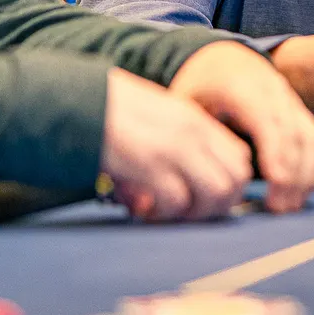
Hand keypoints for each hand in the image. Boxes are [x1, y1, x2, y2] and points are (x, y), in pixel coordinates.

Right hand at [100, 67, 253, 221]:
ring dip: (193, 213)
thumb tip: (181, 190)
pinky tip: (141, 209)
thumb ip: (175, 145)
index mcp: (194, 118)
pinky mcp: (151, 164)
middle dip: (215, 207)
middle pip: (236, 180)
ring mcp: (175, 147)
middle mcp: (192, 131)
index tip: (199, 198)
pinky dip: (163, 215)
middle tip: (184, 213)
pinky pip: (177, 203)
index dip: (226, 186)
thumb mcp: (153, 117)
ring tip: (163, 212)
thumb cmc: (107, 112)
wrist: (74, 99)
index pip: (239, 158)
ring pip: (217, 193)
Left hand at [169, 40, 313, 212]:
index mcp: (243, 87)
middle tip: (278, 209)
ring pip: (311, 140)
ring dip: (305, 176)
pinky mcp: (300, 115)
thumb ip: (189, 136)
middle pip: (295, 135)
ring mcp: (291, 102)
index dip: (276, 152)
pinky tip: (300, 192)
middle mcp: (274, 92)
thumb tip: (196, 174)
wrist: (224, 59)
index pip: (268, 121)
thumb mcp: (183, 101)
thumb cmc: (200, 86)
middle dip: (292, 174)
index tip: (276, 182)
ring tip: (288, 207)